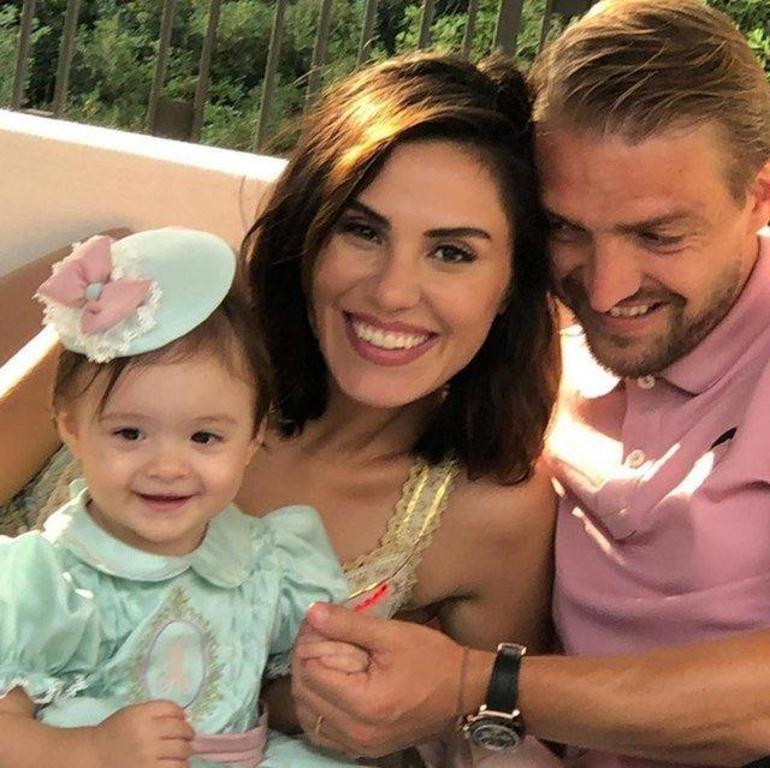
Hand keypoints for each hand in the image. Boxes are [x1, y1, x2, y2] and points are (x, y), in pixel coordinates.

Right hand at [91, 700, 193, 767]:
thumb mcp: (132, 713)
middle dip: (188, 733)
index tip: (182, 720)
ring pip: (182, 750)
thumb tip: (184, 716)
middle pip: (181, 730)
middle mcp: (146, 733)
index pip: (173, 709)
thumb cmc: (114, 733)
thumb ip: (156, 712)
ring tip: (183, 751)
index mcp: (141, 715)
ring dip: (186, 750)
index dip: (181, 715)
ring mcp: (148, 755)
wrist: (93, 757)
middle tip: (187, 737)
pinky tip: (177, 764)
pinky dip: (181, 765)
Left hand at [292, 603, 466, 757]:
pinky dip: (317, 711)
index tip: (315, 625)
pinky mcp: (365, 750)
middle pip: (304, 697)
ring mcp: (360, 746)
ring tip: (319, 661)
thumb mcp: (392, 635)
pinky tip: (326, 690)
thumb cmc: (431, 658)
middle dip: (303, 664)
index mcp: (364, 703)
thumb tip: (312, 612)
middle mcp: (357, 732)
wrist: (463, 690)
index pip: (310, 674)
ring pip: (309, 718)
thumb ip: (348, 625)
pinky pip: (324, 734)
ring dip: (306, 688)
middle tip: (314, 639)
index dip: (306, 645)